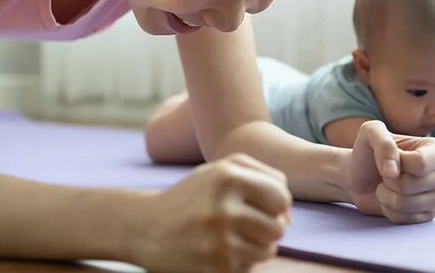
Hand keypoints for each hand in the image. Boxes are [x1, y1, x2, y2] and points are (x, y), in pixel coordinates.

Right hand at [132, 153, 291, 271]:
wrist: (146, 228)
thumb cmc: (193, 196)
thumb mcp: (222, 170)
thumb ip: (264, 176)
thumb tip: (288, 214)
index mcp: (228, 178)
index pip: (281, 198)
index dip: (275, 204)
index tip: (258, 205)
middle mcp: (224, 209)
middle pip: (278, 228)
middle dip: (266, 227)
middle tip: (242, 224)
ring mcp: (219, 243)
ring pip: (267, 251)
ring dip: (254, 247)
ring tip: (229, 237)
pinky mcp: (215, 269)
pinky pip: (247, 268)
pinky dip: (237, 262)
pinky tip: (215, 252)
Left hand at [345, 120, 434, 223]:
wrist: (360, 177)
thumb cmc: (368, 152)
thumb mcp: (370, 133)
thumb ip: (382, 142)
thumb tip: (393, 172)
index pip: (421, 164)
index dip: (397, 164)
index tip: (389, 159)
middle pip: (413, 185)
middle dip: (389, 181)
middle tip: (385, 175)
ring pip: (408, 204)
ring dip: (386, 196)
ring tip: (385, 187)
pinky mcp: (429, 214)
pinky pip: (405, 219)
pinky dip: (389, 210)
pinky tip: (390, 199)